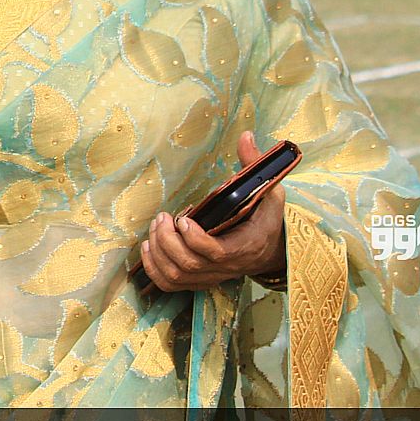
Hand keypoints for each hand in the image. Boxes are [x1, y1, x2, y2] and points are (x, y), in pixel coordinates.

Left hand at [139, 131, 286, 292]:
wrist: (270, 250)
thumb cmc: (266, 218)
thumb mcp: (269, 191)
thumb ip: (255, 166)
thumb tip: (245, 135)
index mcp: (245, 246)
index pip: (216, 253)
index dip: (195, 239)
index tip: (183, 218)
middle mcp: (227, 267)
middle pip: (189, 265)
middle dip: (168, 241)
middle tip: (162, 217)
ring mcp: (212, 277)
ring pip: (177, 276)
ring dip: (158, 252)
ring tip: (156, 226)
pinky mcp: (199, 281)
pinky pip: (171, 285)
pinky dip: (154, 269)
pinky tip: (148, 247)